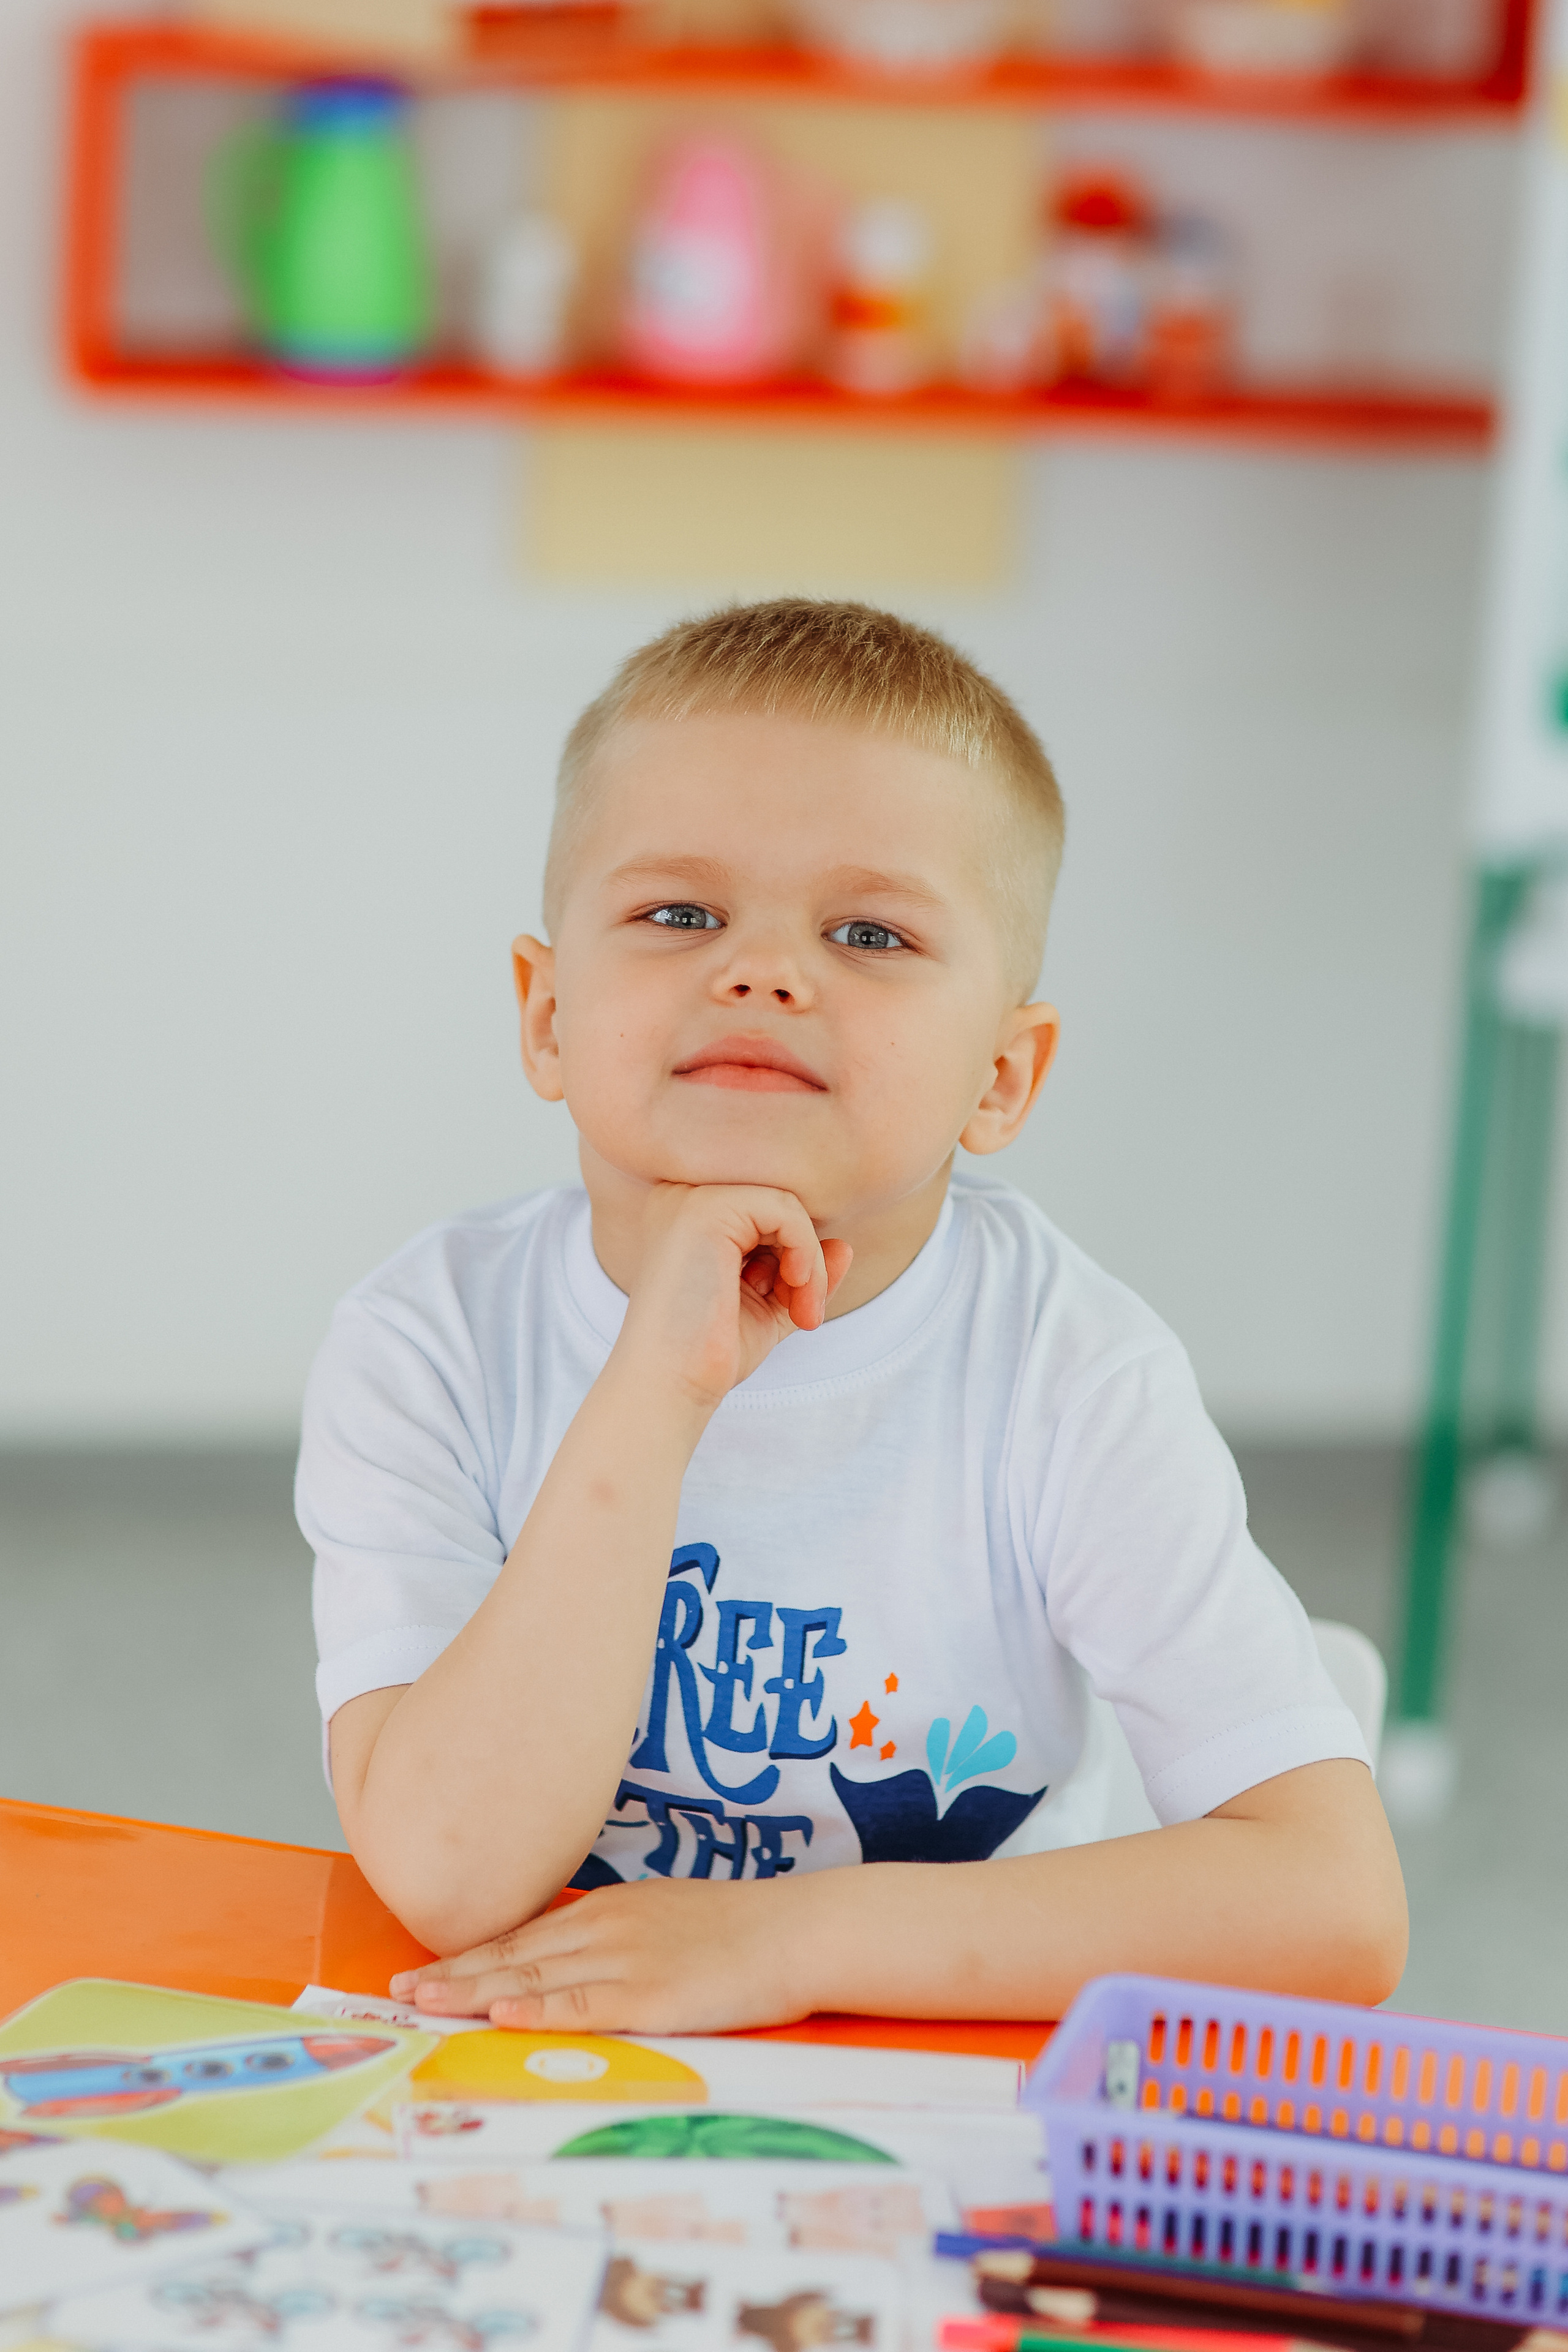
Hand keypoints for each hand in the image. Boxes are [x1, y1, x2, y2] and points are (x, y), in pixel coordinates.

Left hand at [388, 1878, 817, 2034]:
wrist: (800, 1930)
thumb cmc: (745, 1930)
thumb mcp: (672, 1917)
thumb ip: (623, 1935)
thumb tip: (583, 1955)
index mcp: (613, 1909)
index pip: (525, 1934)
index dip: (471, 1952)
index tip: (426, 1965)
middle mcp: (608, 1928)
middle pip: (514, 1953)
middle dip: (452, 1973)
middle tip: (399, 1991)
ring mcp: (626, 1960)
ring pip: (532, 1977)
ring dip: (471, 1991)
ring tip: (423, 2003)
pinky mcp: (650, 1995)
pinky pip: (579, 2004)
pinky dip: (534, 2008)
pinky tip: (497, 2010)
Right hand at [617, 1185, 852, 1412]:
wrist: (670, 1384)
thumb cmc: (711, 1351)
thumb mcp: (770, 1306)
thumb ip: (804, 1274)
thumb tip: (845, 1246)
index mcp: (689, 1215)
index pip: (767, 1216)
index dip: (795, 1257)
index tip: (797, 1310)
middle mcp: (683, 1196)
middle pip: (779, 1207)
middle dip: (808, 1262)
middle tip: (806, 1316)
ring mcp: (690, 1198)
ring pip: (787, 1207)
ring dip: (812, 1265)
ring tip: (803, 1313)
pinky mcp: (705, 1208)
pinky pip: (787, 1212)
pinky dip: (806, 1254)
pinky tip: (792, 1290)